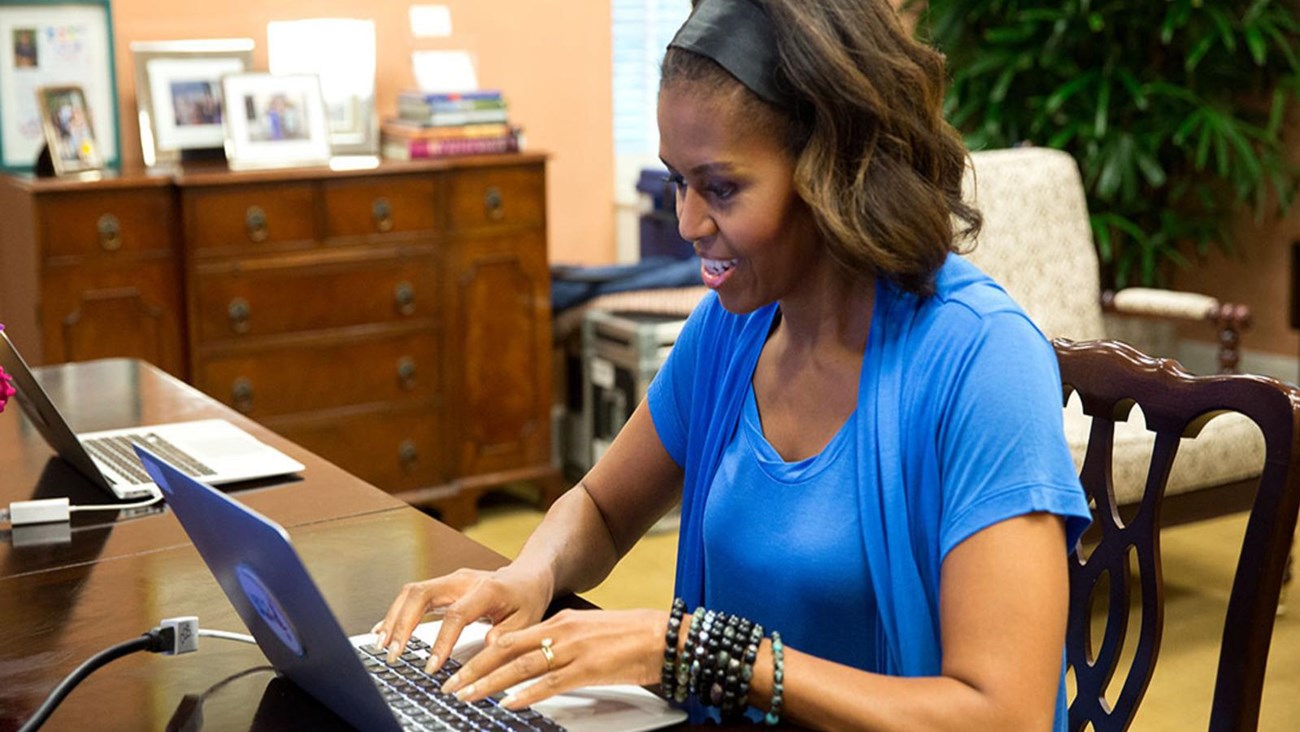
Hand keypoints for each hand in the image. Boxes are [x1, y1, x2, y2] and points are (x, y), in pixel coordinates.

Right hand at [372, 566, 552, 671]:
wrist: (526, 576)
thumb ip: (504, 637)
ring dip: (394, 618)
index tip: (432, 666)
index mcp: (486, 589)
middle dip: (403, 624)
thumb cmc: (526, 598)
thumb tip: (483, 652)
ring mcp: (450, 581)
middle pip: (422, 594)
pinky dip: (397, 613)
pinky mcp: (442, 587)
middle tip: (393, 653)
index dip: (441, 641)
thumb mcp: (526, 621)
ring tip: (383, 645)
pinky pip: (414, 596)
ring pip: (412, 592)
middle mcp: (463, 580)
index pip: (456, 614)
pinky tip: (384, 631)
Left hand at [442, 608, 665, 709]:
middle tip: (450, 685)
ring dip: (490, 683)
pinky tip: (508, 703)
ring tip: (467, 695)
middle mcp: (561, 632)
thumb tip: (536, 657)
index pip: (510, 637)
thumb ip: (561, 641)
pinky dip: (526, 694)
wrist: (663, 636)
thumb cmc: (630, 635)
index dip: (481, 653)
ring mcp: (572, 651)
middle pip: (507, 650)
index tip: (460, 666)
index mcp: (560, 621)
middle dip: (474, 669)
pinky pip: (549, 684)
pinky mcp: (586, 670)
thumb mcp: (588, 631)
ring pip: (521, 667)